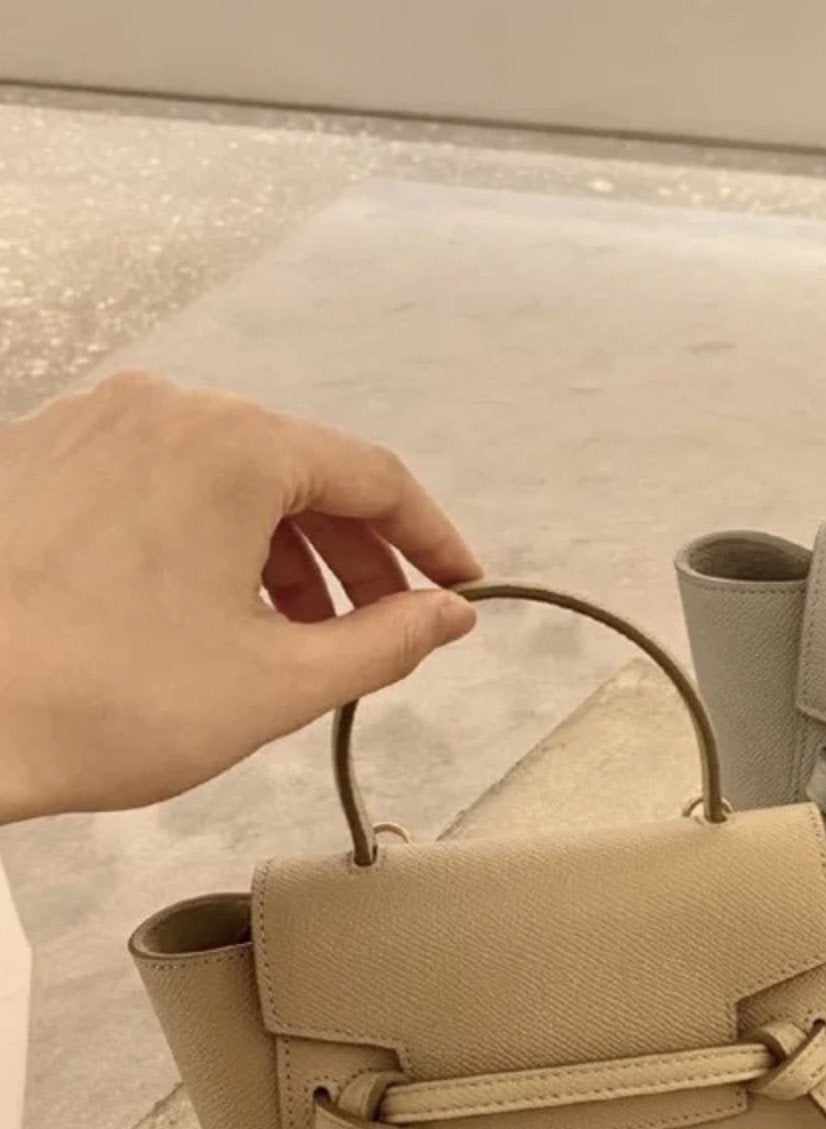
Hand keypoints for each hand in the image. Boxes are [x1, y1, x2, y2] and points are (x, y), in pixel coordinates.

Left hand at [0, 371, 482, 821]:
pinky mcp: (37, 455)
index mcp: (236, 445)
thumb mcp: (280, 682)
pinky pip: (158, 480)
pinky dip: (208, 536)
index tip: (461, 591)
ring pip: (225, 475)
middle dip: (353, 554)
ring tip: (292, 633)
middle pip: (299, 470)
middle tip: (381, 629)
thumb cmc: (111, 699)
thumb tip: (450, 614)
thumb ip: (388, 640)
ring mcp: (91, 424)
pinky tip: (205, 607)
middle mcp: (165, 409)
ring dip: (281, 550)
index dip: (431, 539)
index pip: (374, 477)